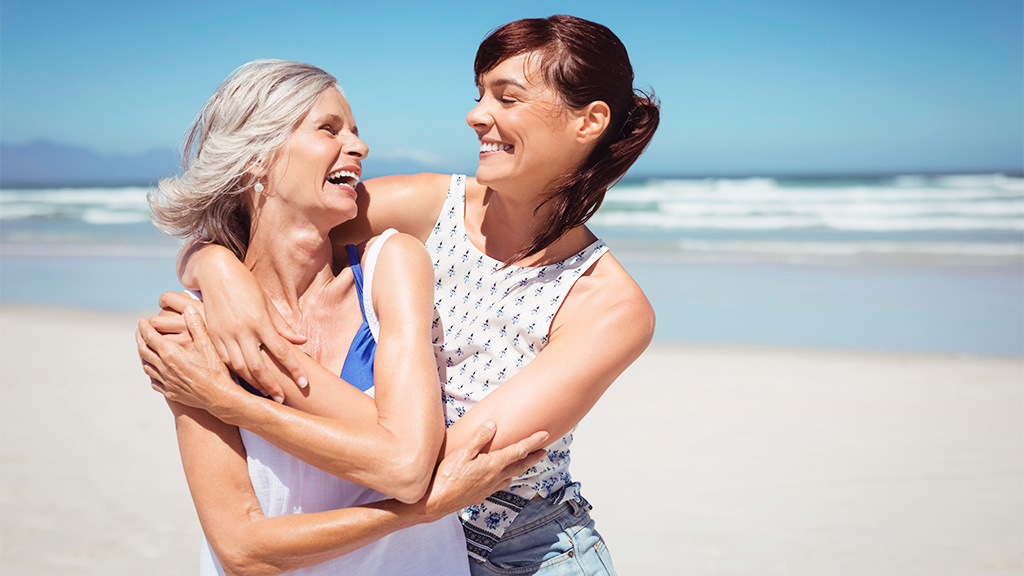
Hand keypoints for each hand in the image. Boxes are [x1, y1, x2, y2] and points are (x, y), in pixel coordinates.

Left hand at [137, 305, 265, 410]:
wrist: (218, 397)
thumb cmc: (215, 370)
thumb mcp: (208, 345)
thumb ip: (197, 326)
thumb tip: (189, 308)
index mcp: (171, 354)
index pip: (150, 337)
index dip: (144, 327)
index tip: (141, 320)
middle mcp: (164, 368)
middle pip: (144, 351)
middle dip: (140, 339)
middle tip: (139, 331)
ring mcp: (165, 381)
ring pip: (146, 366)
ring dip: (143, 355)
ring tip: (145, 348)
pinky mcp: (170, 392)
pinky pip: (153, 381)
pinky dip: (151, 372)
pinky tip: (155, 370)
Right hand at [157, 288, 304, 400]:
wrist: (215, 272)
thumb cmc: (245, 285)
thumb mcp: (266, 303)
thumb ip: (282, 325)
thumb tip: (301, 342)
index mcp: (260, 321)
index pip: (283, 352)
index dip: (295, 370)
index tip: (305, 384)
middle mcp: (242, 331)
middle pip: (259, 367)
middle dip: (272, 386)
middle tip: (282, 399)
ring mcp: (224, 335)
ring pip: (240, 368)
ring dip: (253, 384)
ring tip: (265, 393)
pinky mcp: (211, 336)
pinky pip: (224, 361)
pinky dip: (235, 373)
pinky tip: (244, 381)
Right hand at [420, 422, 548, 519]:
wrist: (437, 502)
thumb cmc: (447, 476)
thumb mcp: (462, 452)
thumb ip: (479, 438)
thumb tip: (493, 425)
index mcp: (493, 465)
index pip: (518, 451)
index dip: (533, 442)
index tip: (545, 435)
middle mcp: (495, 478)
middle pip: (520, 466)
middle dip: (533, 458)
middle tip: (545, 452)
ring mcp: (489, 488)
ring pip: (511, 477)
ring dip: (521, 469)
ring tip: (525, 463)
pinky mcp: (481, 495)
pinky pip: (500, 485)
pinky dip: (506, 478)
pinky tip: (502, 478)